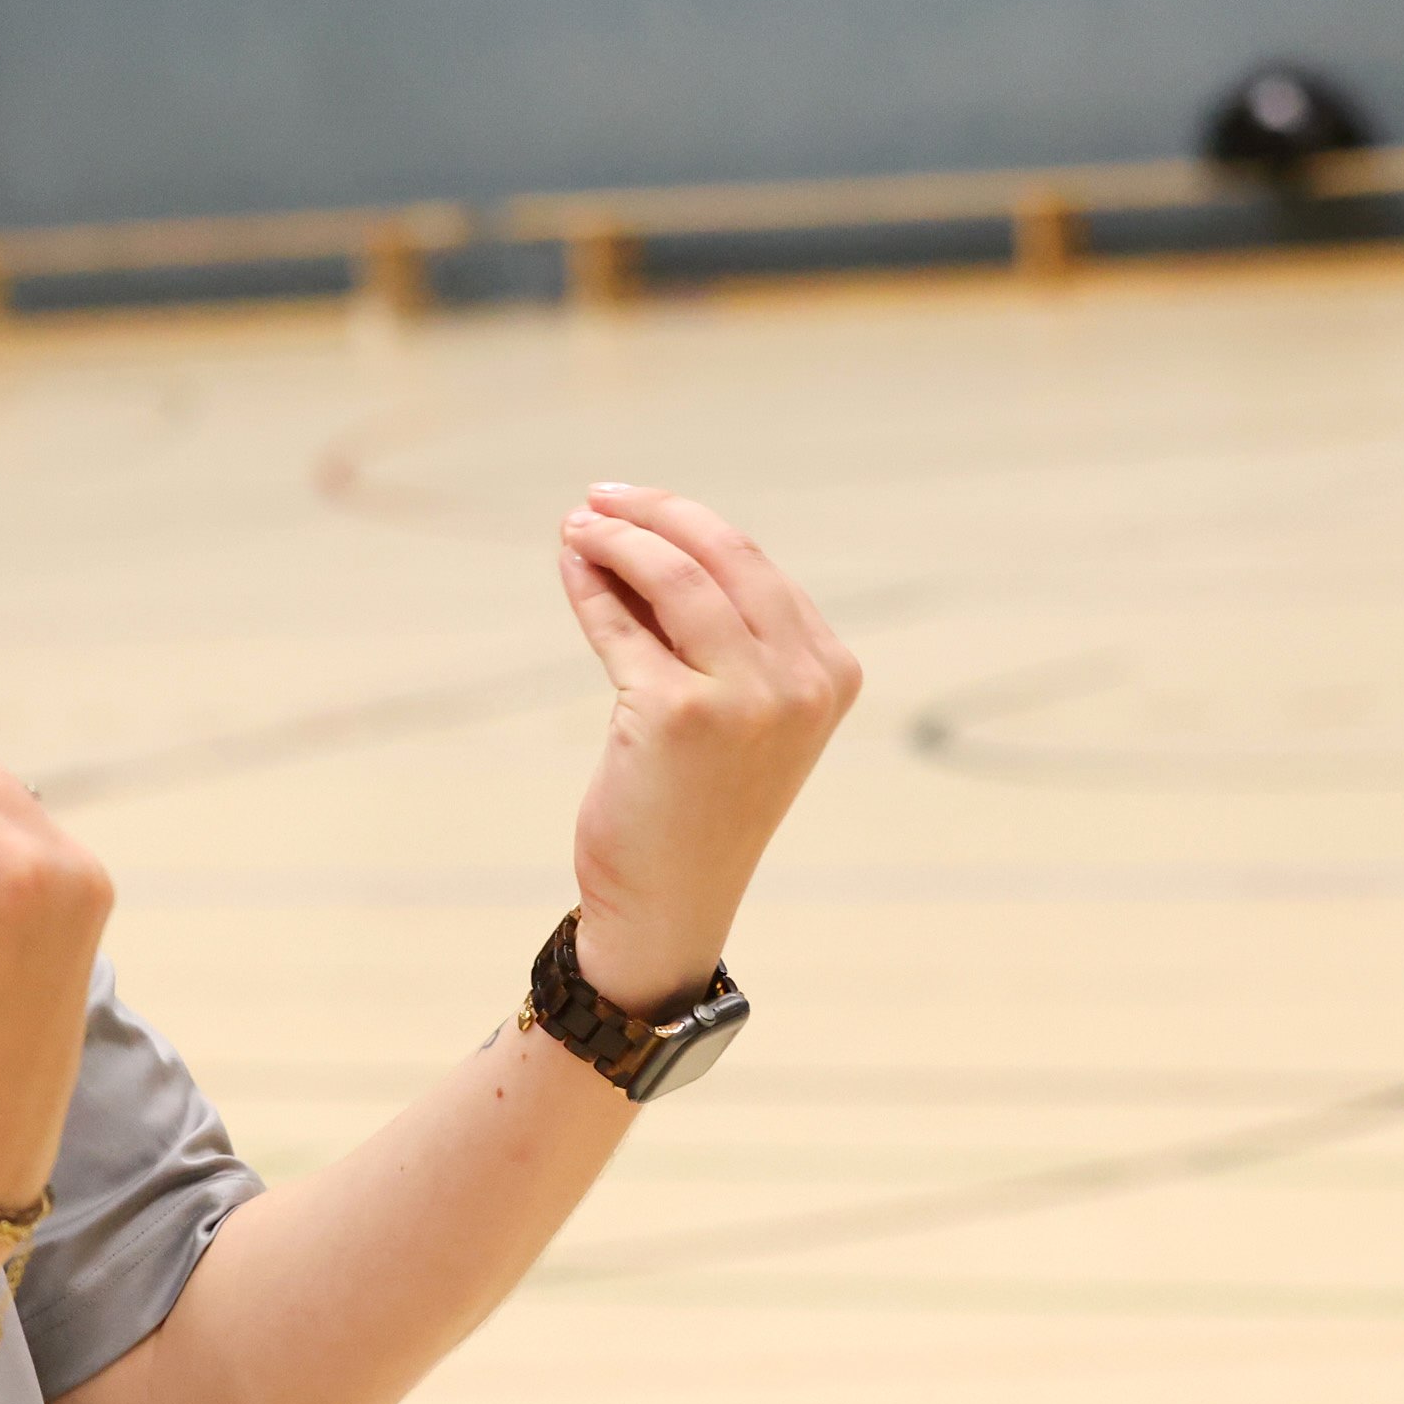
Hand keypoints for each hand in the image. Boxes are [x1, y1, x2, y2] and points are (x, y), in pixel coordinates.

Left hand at [553, 485, 861, 1009]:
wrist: (671, 903)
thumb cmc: (698, 805)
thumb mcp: (735, 708)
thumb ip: (712, 628)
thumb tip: (644, 535)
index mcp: (832, 672)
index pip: (755, 564)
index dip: (687, 522)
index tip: (633, 505)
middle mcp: (801, 681)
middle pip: (721, 552)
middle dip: (652, 513)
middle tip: (598, 500)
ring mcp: (747, 697)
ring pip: (673, 575)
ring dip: (615, 540)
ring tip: (576, 528)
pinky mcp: (678, 712)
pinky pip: (623, 625)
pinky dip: (591, 588)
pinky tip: (571, 569)